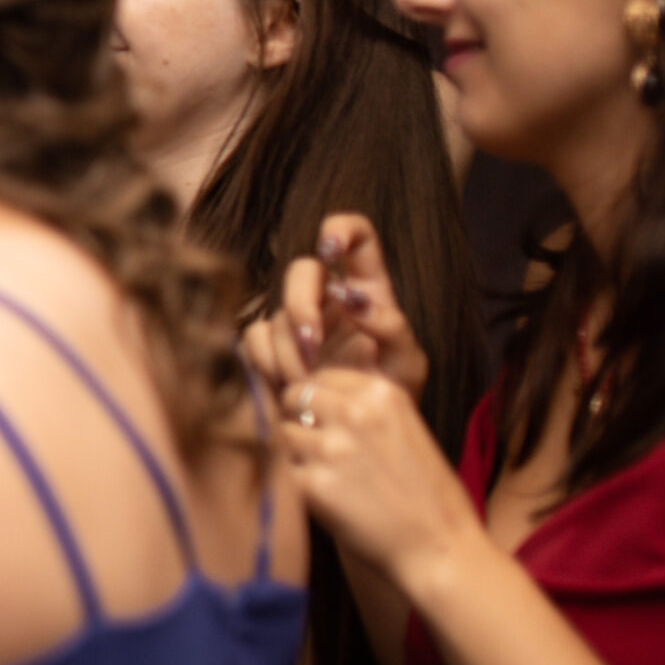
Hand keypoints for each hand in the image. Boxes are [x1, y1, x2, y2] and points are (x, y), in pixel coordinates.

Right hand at [247, 214, 428, 405]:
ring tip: (308, 385)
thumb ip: (392, 327)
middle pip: (302, 269)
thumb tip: (351, 298)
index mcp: (369, 288)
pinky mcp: (272, 346)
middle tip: (310, 345)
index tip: (329, 250)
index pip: (356, 235)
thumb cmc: (390, 393)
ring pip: (277, 312)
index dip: (339, 230)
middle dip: (301, 305)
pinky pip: (256, 338)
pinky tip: (288, 386)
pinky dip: (268, 361)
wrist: (359, 434)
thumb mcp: (408, 363)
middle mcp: (329, 296)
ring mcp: (297, 320)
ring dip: (289, 351)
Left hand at [279, 368, 483, 591]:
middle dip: (299, 418)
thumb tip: (317, 386)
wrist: (439, 546)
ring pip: (284, 433)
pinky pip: (288, 470)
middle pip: (293, 397)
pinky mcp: (313, 483)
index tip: (327, 419)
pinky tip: (332, 498)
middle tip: (319, 446)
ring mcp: (331, 447)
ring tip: (331, 474)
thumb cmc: (425, 492)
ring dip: (298, 451)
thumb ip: (364, 405)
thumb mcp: (405, 427)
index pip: (320, 376)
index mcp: (382, 393)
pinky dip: (302, 483)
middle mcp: (354, 413)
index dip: (317, 398)